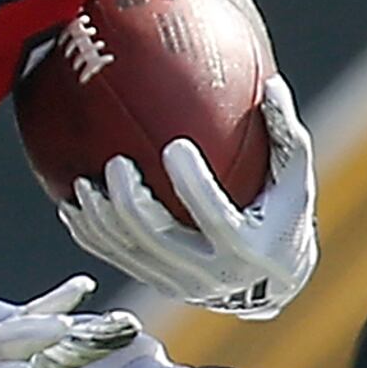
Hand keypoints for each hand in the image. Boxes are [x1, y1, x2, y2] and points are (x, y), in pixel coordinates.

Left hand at [55, 77, 318, 317]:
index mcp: (246, 247)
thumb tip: (270, 83)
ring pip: (130, 254)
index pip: (215, 217)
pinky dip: (92, 235)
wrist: (272, 281)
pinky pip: (116, 260)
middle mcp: (209, 273)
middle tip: (116, 163)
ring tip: (84, 184)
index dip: (194, 185)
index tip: (175, 145)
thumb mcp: (296, 177)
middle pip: (160, 240)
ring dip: (103, 221)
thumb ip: (286, 134)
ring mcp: (178, 284)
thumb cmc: (283, 214)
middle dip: (133, 204)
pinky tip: (71, 205)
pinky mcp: (156, 284)